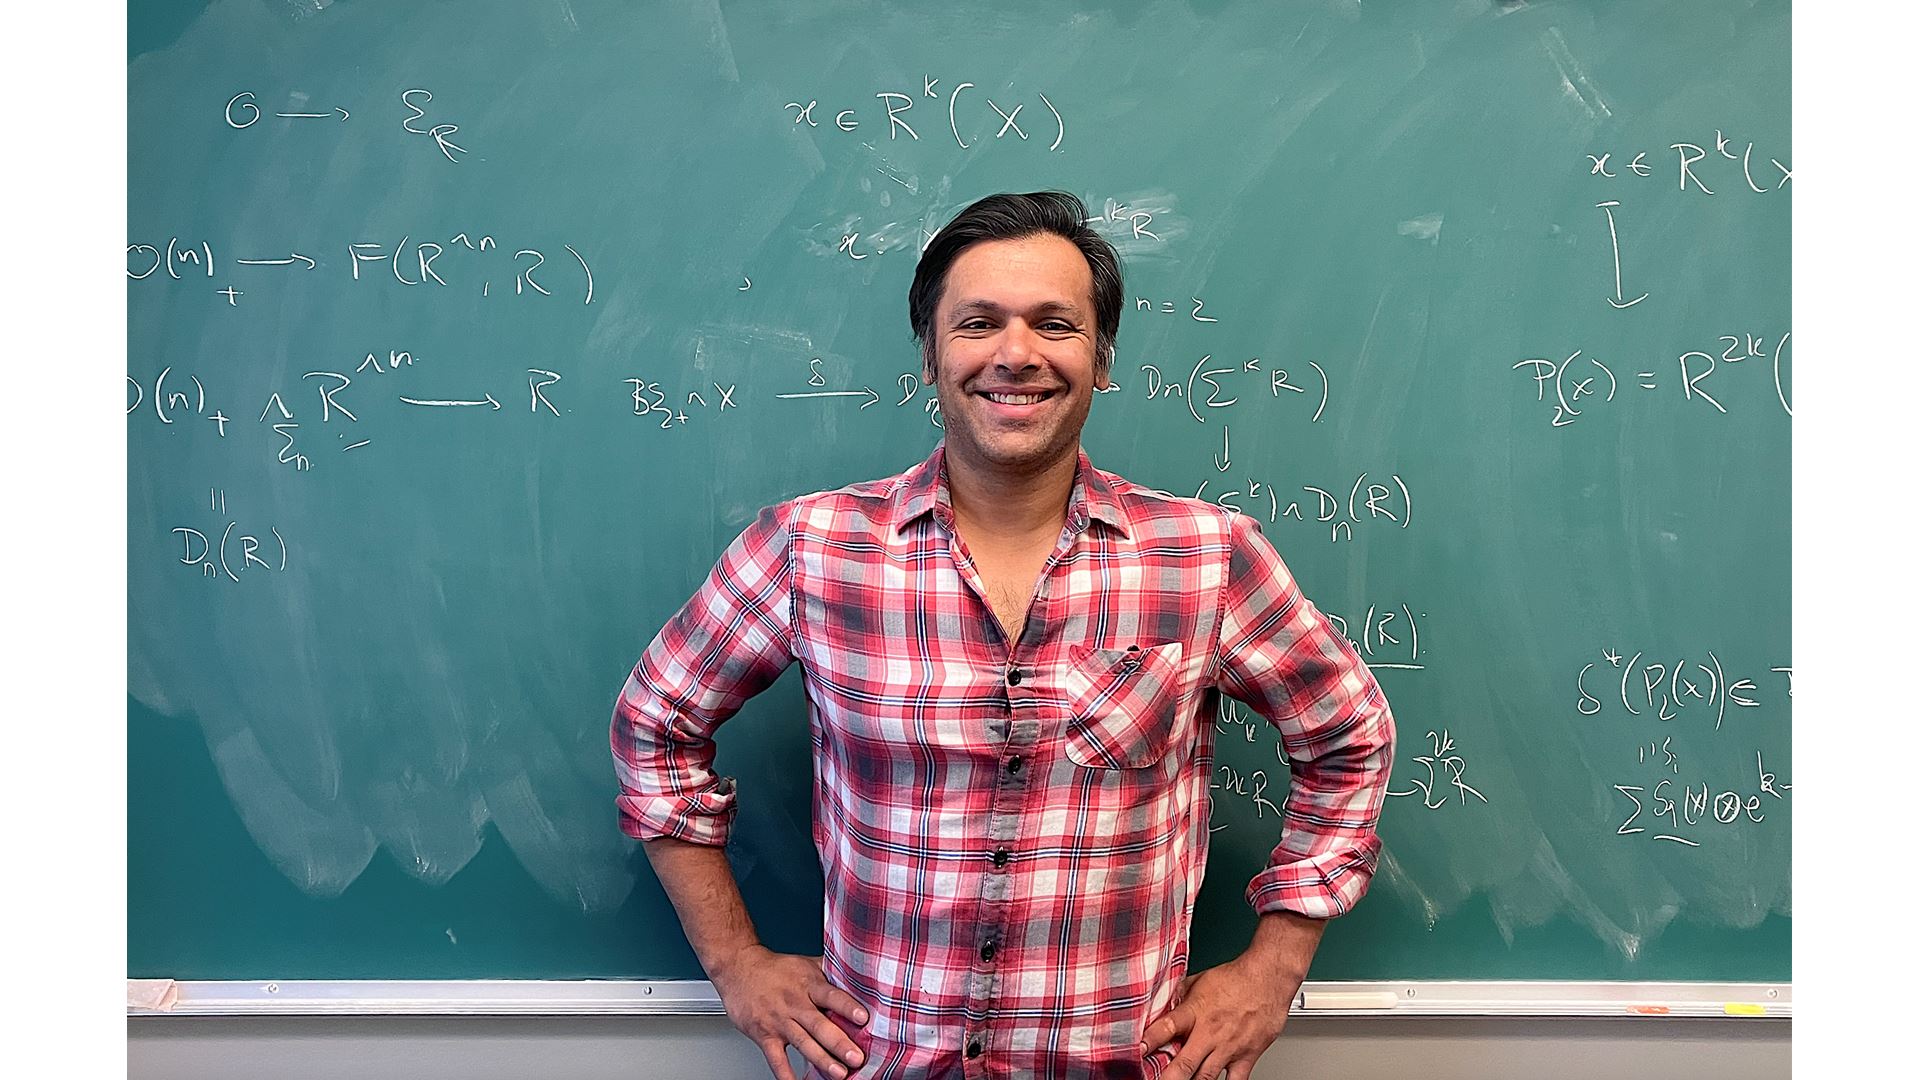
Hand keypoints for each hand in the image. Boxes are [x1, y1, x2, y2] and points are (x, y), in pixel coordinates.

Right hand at [708, 944, 869, 1079]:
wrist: (738, 968)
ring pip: (803, 1043)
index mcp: (809, 985)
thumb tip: (859, 974)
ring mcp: (779, 1021)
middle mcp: (795, 1004)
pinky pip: (776, 1059)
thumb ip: (830, 971)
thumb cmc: (774, 968)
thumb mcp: (805, 963)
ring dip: (822, 1060)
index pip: (831, 995)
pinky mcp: (764, 1035)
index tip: (863, 1017)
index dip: (847, 1006)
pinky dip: (786, 1074)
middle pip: (819, 1025)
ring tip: (839, 1074)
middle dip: (839, 1043)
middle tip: (856, 1057)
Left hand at [1139, 955, 1294, 1079]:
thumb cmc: (1236, 977)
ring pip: (1205, 1078)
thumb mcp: (1199, 981)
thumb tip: (1160, 1003)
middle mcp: (1210, 1033)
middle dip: (1166, 1078)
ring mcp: (1228, 1048)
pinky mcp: (1247, 1057)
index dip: (1148, 1041)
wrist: (1269, 977)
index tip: (1137, 1051)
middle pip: (1182, 1065)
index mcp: (1194, 1012)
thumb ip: (1179, 996)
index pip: (1165, 1028)